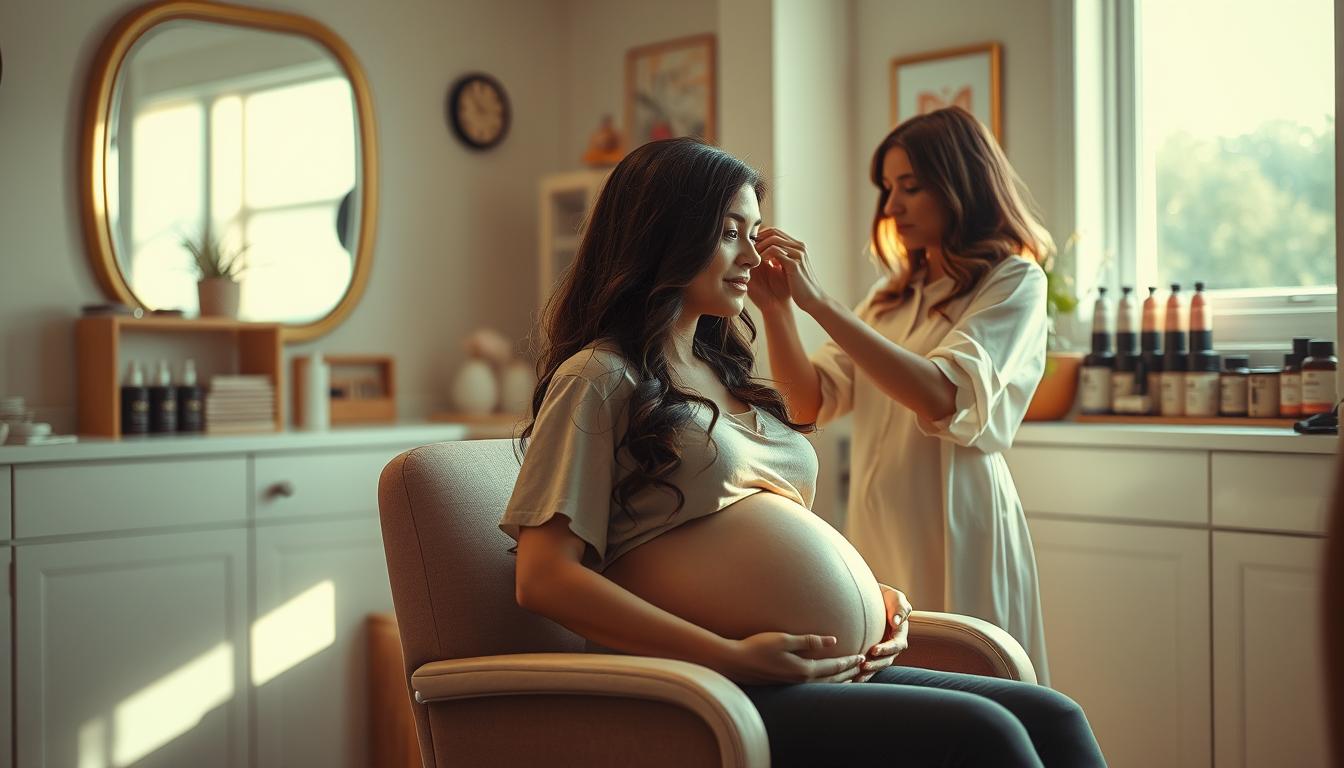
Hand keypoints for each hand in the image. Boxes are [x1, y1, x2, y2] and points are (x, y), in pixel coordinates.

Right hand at [719, 632, 866, 684]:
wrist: (735, 663)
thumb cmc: (757, 647)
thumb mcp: (784, 639)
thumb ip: (809, 640)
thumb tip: (833, 641)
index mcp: (803, 670)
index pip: (833, 667)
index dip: (849, 662)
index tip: (862, 657)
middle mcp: (801, 681)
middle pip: (832, 679)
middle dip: (849, 673)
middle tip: (863, 668)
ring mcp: (793, 685)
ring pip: (823, 685)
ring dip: (839, 680)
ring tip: (851, 677)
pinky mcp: (786, 685)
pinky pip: (814, 685)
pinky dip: (826, 683)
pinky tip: (824, 680)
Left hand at [755, 227, 827, 313]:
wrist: (813, 300)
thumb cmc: (800, 287)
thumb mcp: (789, 269)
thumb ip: (781, 259)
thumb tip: (766, 253)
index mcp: (798, 247)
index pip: (776, 232)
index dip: (761, 236)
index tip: (751, 246)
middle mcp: (799, 247)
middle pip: (774, 232)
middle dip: (759, 239)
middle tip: (748, 249)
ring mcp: (798, 254)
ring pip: (773, 240)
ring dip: (760, 247)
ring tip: (752, 256)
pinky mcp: (794, 263)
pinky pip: (775, 251)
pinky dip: (764, 255)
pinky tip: (759, 263)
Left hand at [853, 585, 911, 682]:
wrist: (876, 598)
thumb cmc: (888, 597)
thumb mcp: (897, 599)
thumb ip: (900, 609)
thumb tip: (897, 622)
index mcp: (900, 635)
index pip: (896, 645)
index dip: (887, 649)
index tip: (874, 650)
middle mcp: (892, 646)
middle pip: (886, 660)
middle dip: (876, 664)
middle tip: (863, 666)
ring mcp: (882, 652)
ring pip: (877, 666)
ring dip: (869, 672)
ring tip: (857, 675)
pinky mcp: (872, 654)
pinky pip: (868, 665)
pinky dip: (862, 673)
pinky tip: (851, 678)